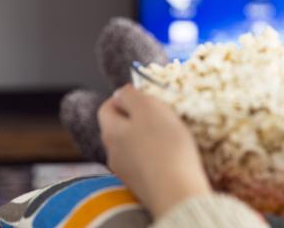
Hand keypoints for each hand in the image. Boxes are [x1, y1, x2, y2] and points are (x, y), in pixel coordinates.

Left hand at [98, 84, 210, 218]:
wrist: (176, 191)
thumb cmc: (164, 145)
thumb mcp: (148, 108)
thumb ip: (131, 96)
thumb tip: (121, 92)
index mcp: (111, 131)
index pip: (107, 107)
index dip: (123, 97)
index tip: (144, 94)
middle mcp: (112, 152)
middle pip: (119, 127)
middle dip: (136, 118)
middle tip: (160, 112)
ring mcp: (126, 171)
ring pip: (132, 146)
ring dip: (146, 137)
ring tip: (169, 134)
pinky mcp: (142, 185)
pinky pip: (145, 162)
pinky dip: (155, 155)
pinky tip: (171, 155)